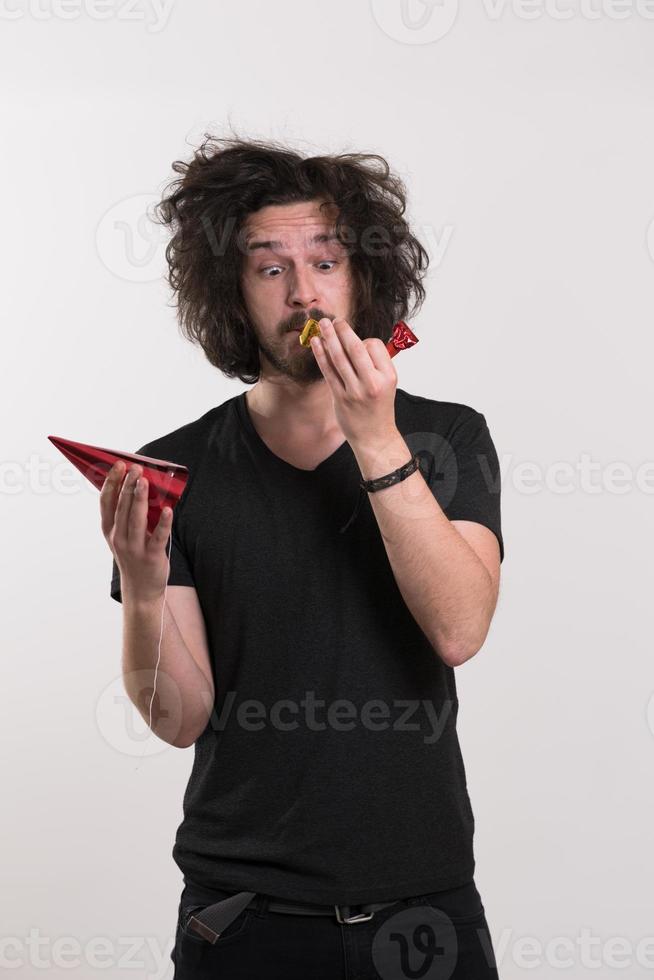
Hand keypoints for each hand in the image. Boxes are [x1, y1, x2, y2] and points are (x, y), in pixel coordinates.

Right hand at [100, 460, 172, 602]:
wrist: (140, 590)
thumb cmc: (133, 556)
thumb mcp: (123, 536)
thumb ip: (126, 515)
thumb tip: (138, 486)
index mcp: (110, 530)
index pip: (106, 502)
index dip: (111, 483)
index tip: (117, 465)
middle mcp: (118, 538)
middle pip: (122, 507)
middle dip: (127, 485)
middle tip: (134, 467)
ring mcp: (134, 548)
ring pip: (136, 519)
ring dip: (140, 498)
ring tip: (144, 481)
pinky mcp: (151, 556)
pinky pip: (158, 537)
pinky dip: (164, 523)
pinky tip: (169, 510)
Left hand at [309, 317, 398, 448]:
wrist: (375, 436)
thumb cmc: (379, 406)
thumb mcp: (387, 383)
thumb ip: (373, 363)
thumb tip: (352, 340)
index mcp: (388, 376)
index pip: (374, 345)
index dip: (364, 339)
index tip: (359, 342)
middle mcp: (372, 382)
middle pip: (355, 348)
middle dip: (343, 330)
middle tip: (334, 319)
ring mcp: (355, 391)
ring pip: (339, 358)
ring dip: (329, 338)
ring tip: (322, 324)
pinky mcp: (340, 397)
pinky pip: (328, 371)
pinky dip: (321, 355)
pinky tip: (316, 343)